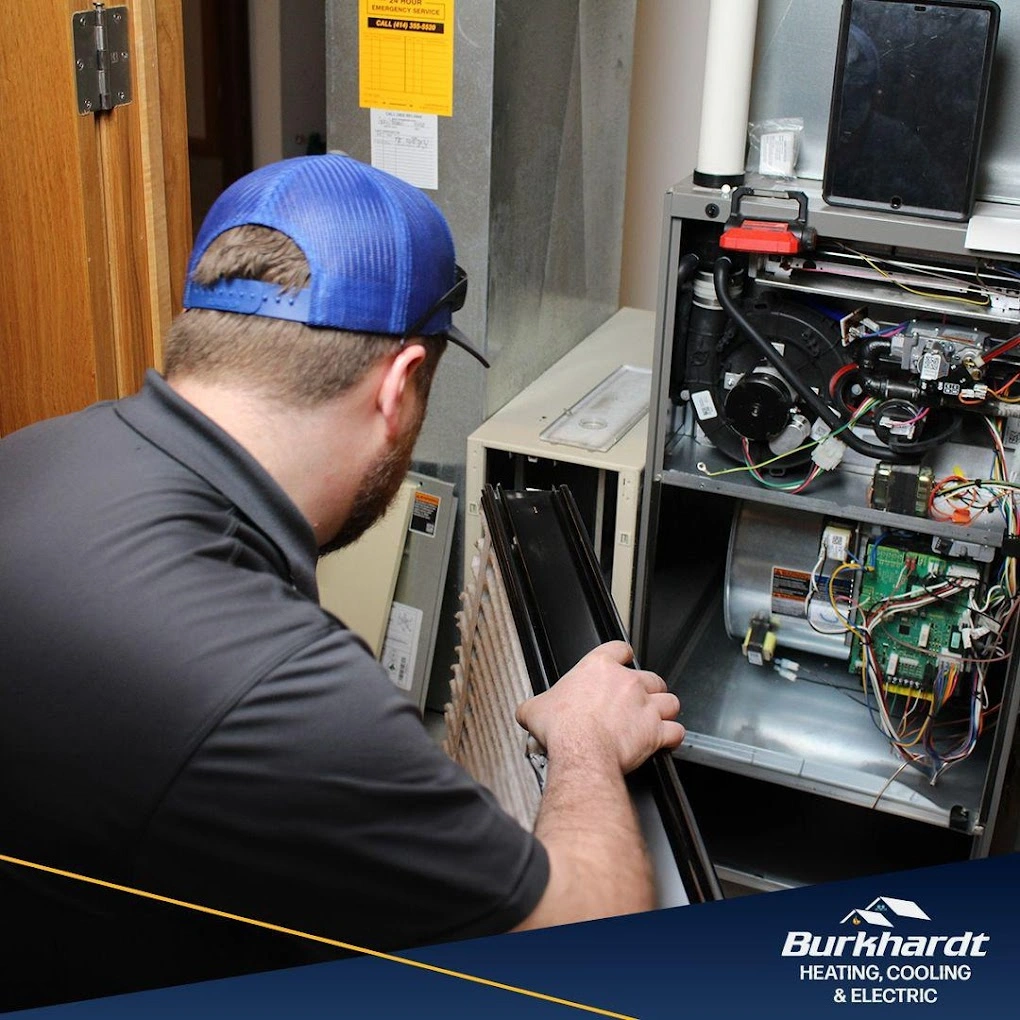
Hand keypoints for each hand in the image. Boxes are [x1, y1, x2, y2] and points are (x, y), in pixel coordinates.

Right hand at [515, 640, 683, 774]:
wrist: (580, 749)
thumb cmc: (562, 727)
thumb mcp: (534, 709)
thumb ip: (534, 706)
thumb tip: (526, 712)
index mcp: (598, 668)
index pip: (619, 649)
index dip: (623, 656)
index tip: (622, 661)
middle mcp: (627, 682)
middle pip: (650, 677)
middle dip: (648, 690)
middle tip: (637, 702)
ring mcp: (644, 705)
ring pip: (669, 701)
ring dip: (665, 711)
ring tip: (657, 719)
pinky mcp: (655, 731)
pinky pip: (676, 730)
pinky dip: (672, 736)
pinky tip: (666, 740)